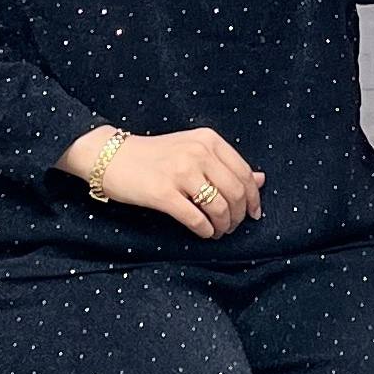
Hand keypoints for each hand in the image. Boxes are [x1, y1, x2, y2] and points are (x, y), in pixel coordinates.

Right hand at [70, 127, 264, 237]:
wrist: (111, 157)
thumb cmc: (154, 155)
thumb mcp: (193, 150)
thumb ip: (226, 164)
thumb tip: (262, 179)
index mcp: (208, 140)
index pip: (245, 173)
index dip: (253, 198)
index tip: (253, 213)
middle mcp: (198, 152)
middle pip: (236, 192)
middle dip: (239, 216)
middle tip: (232, 226)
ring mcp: (180, 172)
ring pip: (219, 207)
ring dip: (223, 226)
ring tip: (218, 231)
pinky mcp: (163, 193)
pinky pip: (196, 219)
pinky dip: (205, 231)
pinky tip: (204, 233)